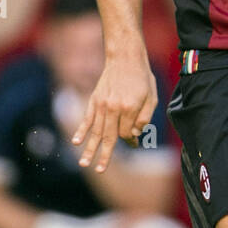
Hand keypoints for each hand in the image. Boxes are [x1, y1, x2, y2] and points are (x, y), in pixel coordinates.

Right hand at [71, 49, 156, 171]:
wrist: (125, 57)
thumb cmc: (142, 78)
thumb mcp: (152, 97)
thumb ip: (145, 117)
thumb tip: (135, 134)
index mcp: (129, 108)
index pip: (126, 133)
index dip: (131, 140)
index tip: (135, 141)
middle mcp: (113, 108)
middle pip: (108, 137)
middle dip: (104, 155)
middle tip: (99, 170)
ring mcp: (101, 104)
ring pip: (95, 131)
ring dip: (89, 148)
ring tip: (83, 163)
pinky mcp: (94, 100)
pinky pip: (86, 119)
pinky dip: (81, 131)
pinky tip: (75, 142)